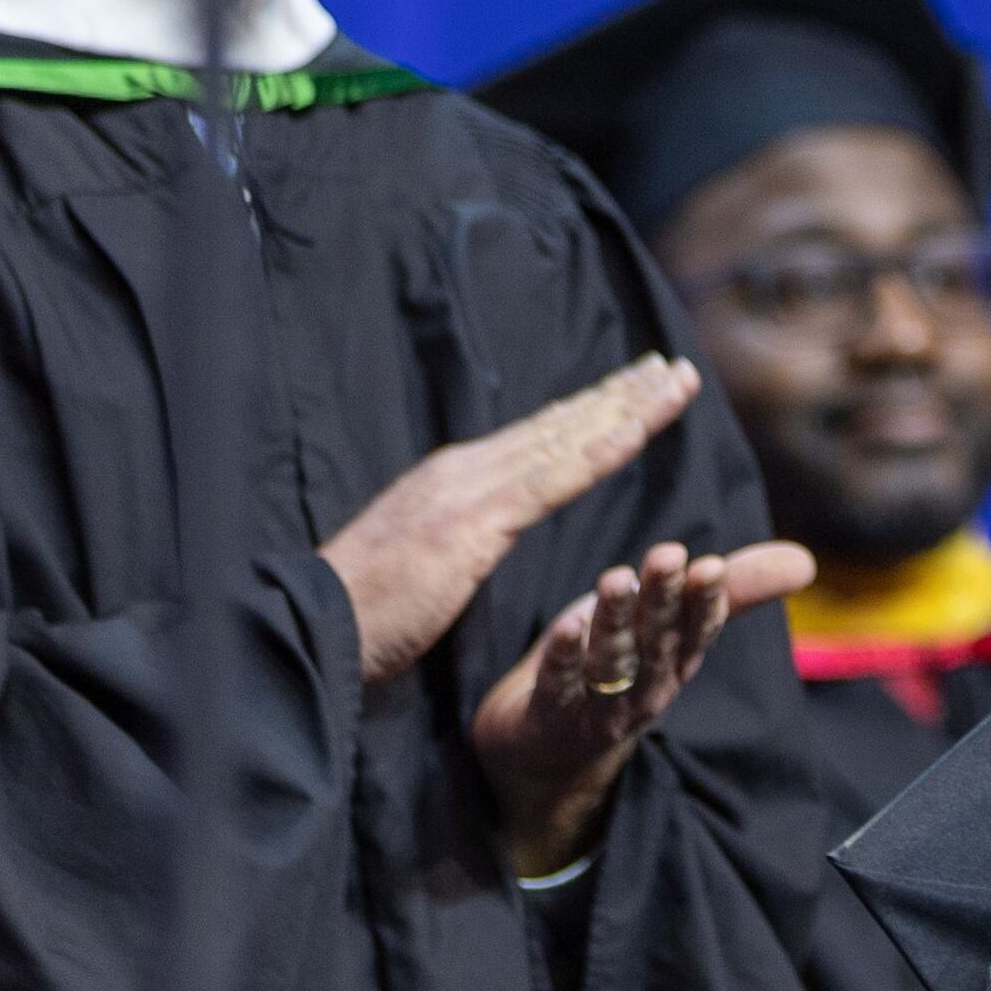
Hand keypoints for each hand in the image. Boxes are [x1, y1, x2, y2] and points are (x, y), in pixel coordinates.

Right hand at [319, 354, 702, 683]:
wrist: (317, 622)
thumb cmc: (370, 606)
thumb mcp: (429, 554)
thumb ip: (463, 529)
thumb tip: (487, 523)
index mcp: (458, 476)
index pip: (540, 434)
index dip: (593, 409)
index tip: (638, 387)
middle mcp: (468, 468)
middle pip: (561, 423)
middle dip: (622, 394)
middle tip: (674, 367)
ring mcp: (470, 489)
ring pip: (566, 439)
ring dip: (627, 410)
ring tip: (674, 382)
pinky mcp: (473, 523)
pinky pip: (550, 483)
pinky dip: (596, 454)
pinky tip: (636, 433)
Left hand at [469, 534, 812, 875]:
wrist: (552, 758)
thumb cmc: (618, 673)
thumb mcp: (672, 625)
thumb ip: (732, 592)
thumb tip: (806, 562)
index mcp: (677, 660)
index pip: (699, 629)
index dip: (706, 601)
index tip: (711, 567)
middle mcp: (646, 686)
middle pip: (659, 641)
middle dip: (665, 599)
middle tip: (669, 555)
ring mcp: (599, 706)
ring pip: (613, 662)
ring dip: (616, 622)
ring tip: (616, 580)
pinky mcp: (551, 716)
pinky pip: (560, 686)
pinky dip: (564, 659)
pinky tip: (564, 627)